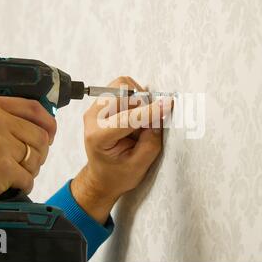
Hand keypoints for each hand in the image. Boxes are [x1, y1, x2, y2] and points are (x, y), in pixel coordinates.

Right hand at [0, 96, 56, 234]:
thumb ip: (0, 117)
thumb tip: (36, 123)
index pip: (34, 108)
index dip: (48, 122)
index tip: (51, 133)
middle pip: (40, 136)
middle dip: (40, 152)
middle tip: (29, 162)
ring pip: (37, 158)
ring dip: (31, 170)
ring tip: (14, 174)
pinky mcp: (2, 168)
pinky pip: (28, 178)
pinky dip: (23, 185)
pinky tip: (10, 186)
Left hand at [71, 77, 172, 223]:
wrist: (103, 176)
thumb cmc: (117, 174)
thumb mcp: (139, 165)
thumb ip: (151, 141)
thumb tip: (160, 117)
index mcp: (98, 137)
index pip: (127, 118)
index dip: (151, 110)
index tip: (168, 104)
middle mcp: (93, 118)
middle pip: (122, 92)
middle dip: (143, 103)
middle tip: (151, 121)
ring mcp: (95, 109)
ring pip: (122, 85)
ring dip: (139, 99)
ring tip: (141, 120)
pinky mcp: (102, 104)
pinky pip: (122, 88)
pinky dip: (135, 98)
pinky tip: (135, 116)